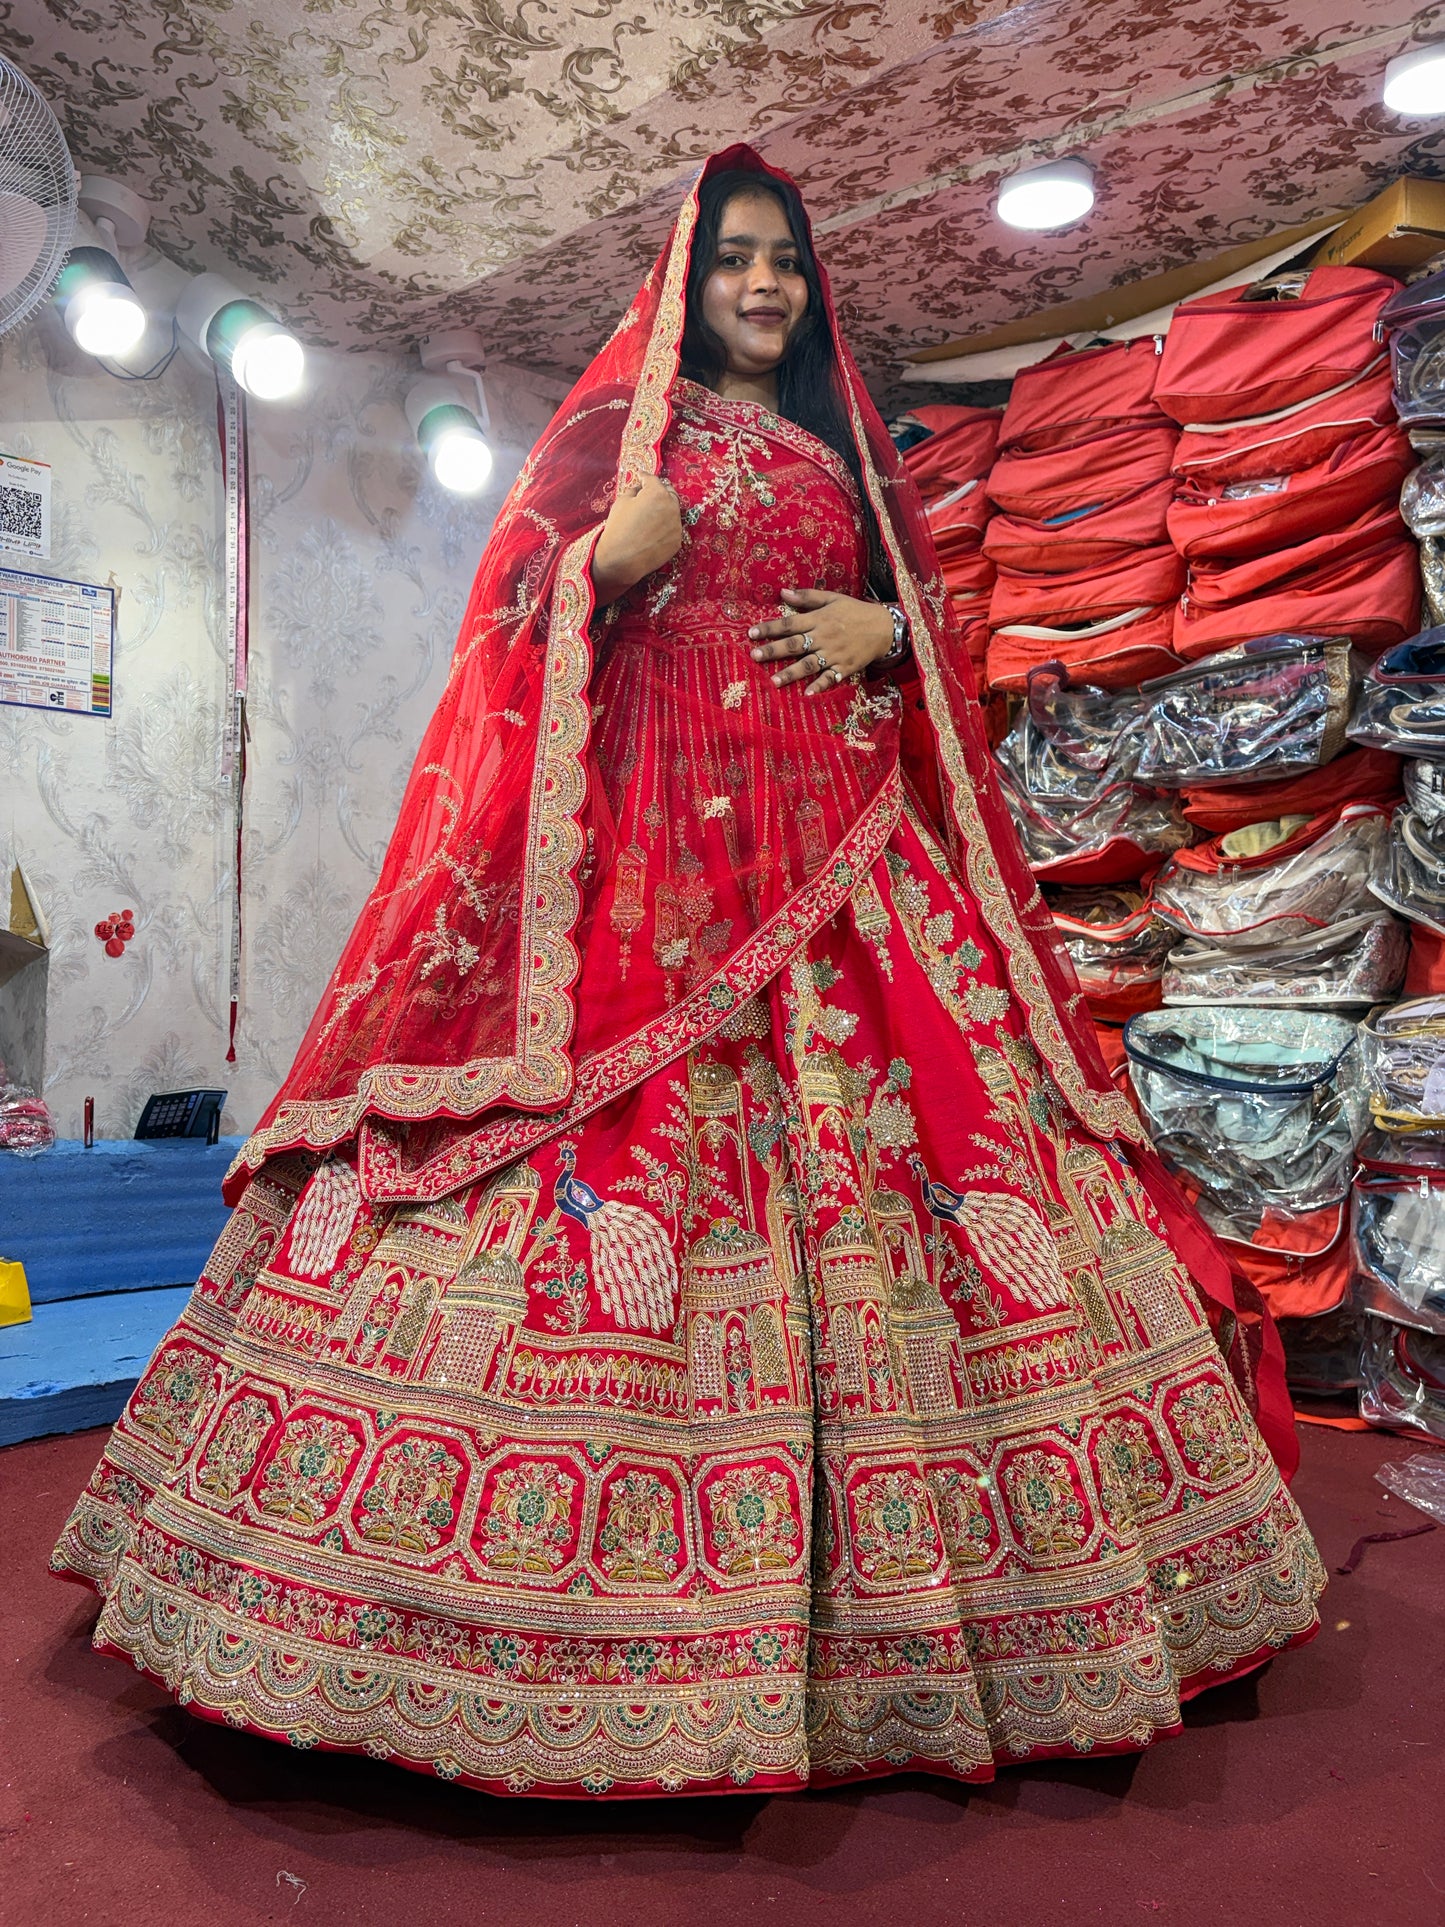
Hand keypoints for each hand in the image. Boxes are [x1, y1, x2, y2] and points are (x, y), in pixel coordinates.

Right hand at [591, 476, 683, 602]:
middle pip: (668, 493)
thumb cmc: (619, 528)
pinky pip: (672, 529)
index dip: (644, 477)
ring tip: (650, 514)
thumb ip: (633, 490)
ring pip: (672, 511)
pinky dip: (665, 527)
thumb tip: (639, 488)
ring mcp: (677, 526)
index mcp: (658, 493)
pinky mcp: (677, 541)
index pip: (653, 480)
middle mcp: (672, 507)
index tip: (640, 476)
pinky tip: (653, 531)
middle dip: (659, 491)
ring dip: (663, 509)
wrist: (622, 560)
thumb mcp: (621, 502)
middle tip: (648, 494)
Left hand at [748, 588, 894, 695]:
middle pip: (795, 644)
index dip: (770, 628)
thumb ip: (807, 597)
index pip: (789, 623)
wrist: (884, 627)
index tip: (751, 634)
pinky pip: (830, 678)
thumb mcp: (832, 598)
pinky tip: (807, 694)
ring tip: (773, 681)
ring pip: (809, 664)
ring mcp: (834, 654)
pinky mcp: (844, 667)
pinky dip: (819, 686)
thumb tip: (783, 592)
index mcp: (819, 619)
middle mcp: (824, 637)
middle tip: (754, 656)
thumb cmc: (855, 611)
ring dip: (791, 673)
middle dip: (774, 651)